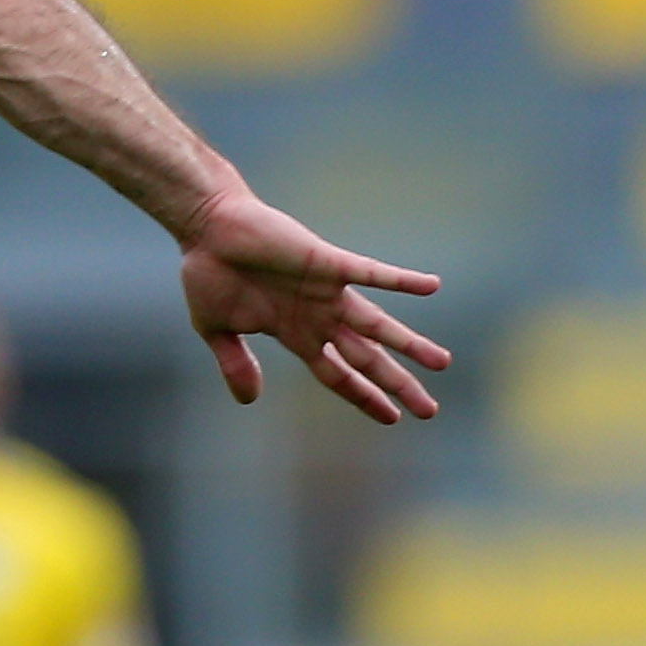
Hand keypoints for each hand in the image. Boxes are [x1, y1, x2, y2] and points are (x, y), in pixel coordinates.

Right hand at [176, 188, 448, 422]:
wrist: (205, 227)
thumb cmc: (208, 272)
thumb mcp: (216, 328)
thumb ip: (235, 364)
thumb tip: (248, 401)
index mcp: (295, 333)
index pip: (338, 373)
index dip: (364, 395)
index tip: (392, 418)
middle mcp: (318, 316)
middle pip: (367, 358)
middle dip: (397, 384)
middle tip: (429, 410)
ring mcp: (326, 290)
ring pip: (377, 325)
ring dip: (409, 344)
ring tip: (441, 363)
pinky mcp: (326, 262)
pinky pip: (370, 273)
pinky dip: (400, 280)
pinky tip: (430, 286)